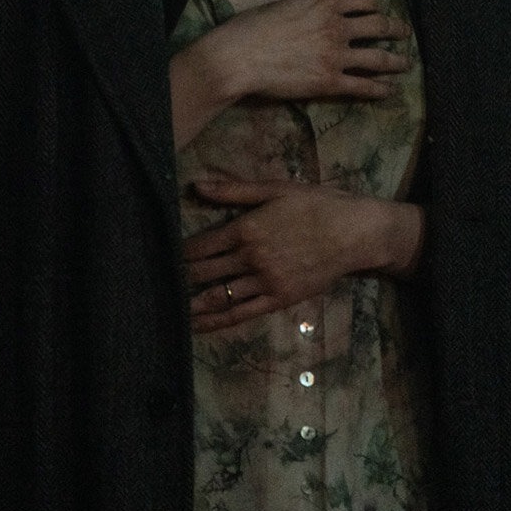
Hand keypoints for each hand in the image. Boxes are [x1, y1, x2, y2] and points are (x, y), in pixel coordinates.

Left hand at [182, 179, 423, 332]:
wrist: (356, 232)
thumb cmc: (317, 204)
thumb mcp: (275, 188)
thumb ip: (233, 189)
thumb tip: (197, 185)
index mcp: (246, 227)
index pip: (200, 245)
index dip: (178, 253)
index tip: (159, 257)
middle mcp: (251, 257)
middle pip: (204, 272)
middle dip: (178, 279)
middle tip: (154, 286)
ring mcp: (265, 282)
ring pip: (219, 297)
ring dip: (190, 304)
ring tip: (167, 310)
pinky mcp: (279, 299)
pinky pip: (242, 314)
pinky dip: (216, 321)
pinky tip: (197, 325)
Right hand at [205, 0, 411, 103]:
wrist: (238, 56)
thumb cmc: (252, 28)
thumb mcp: (287, 5)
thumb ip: (310, 8)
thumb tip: (318, 14)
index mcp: (325, 2)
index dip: (376, 5)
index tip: (378, 11)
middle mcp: (337, 26)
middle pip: (380, 25)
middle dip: (396, 29)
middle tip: (404, 33)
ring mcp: (336, 55)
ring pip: (379, 57)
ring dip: (397, 61)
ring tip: (406, 64)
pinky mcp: (330, 82)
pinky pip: (364, 86)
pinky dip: (381, 89)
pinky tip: (388, 90)